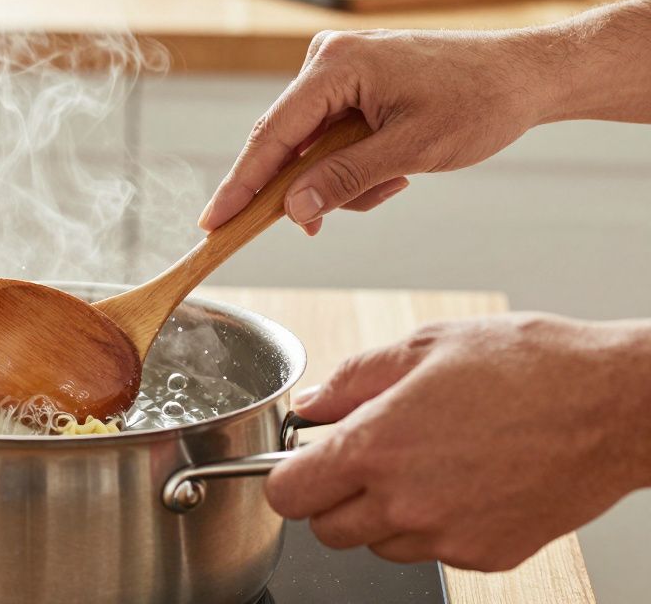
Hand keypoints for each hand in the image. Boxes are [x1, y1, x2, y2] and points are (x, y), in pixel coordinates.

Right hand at [199, 27, 558, 234]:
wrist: (527, 76)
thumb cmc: (480, 102)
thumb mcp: (411, 152)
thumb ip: (345, 179)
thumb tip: (293, 209)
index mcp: (336, 65)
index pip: (272, 134)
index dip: (240, 185)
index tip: (211, 223)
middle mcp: (328, 60)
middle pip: (287, 142)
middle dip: (306, 188)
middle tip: (317, 228)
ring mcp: (340, 70)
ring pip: (311, 147)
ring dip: (344, 179)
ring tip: (396, 181)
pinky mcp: (354, 84)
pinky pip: (331, 138)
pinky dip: (353, 164)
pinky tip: (394, 169)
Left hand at [268, 313, 650, 570]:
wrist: (615, 405)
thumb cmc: (528, 366)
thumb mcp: (423, 346)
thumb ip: (352, 380)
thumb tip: (312, 405)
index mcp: (375, 447)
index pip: (287, 493)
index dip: (287, 473)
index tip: (302, 457)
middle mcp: (404, 503)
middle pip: (326, 529)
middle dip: (330, 496)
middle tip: (360, 457)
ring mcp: (446, 536)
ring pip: (376, 544)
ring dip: (380, 514)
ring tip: (422, 462)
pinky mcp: (486, 554)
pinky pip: (431, 550)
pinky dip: (432, 524)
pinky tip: (461, 480)